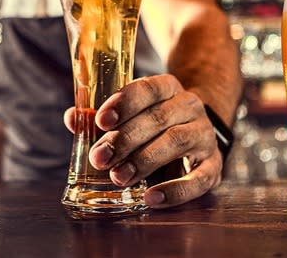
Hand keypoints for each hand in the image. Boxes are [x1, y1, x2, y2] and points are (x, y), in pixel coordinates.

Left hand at [64, 74, 222, 208]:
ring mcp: (204, 134)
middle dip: (125, 139)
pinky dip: (176, 190)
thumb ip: (100, 117)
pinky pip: (199, 178)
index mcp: (168, 87)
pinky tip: (152, 198)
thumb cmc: (151, 124)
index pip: (148, 88)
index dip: (125, 103)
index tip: (101, 121)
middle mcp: (190, 106)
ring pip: (176, 142)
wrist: (194, 133)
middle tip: (100, 158)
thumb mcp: (129, 114)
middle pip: (158, 118)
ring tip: (119, 177)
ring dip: (144, 160)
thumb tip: (72, 118)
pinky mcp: (214, 164)